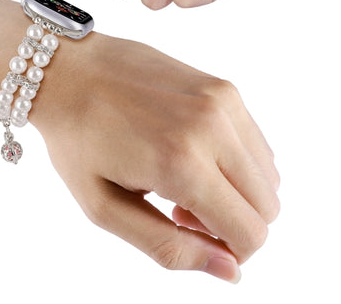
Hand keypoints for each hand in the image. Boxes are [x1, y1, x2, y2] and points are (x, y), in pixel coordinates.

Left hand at [32, 32, 279, 282]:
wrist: (71, 70)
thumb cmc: (78, 139)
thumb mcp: (105, 208)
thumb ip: (170, 247)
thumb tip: (230, 270)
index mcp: (181, 163)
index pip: (251, 232)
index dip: (230, 251)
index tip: (188, 231)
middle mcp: (213, 127)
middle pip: (268, 205)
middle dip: (233, 221)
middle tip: (181, 206)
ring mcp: (223, 101)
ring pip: (268, 173)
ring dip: (237, 190)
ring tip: (185, 176)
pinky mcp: (223, 87)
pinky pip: (255, 141)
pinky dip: (236, 160)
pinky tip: (194, 150)